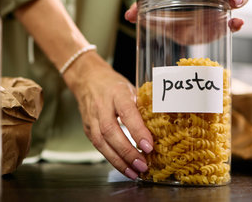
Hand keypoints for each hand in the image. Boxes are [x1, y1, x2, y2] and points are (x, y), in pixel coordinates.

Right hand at [62, 51, 153, 179]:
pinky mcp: (87, 129)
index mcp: (117, 93)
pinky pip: (98, 147)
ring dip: (119, 160)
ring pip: (101, 142)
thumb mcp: (131, 88)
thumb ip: (143, 104)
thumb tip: (164, 123)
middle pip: (111, 131)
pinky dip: (112, 159)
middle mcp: (102, 106)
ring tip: (135, 172)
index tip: (149, 146)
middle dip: (127, 151)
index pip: (127, 112)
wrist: (88, 79)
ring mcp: (92, 118)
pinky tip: (125, 168)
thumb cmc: (114, 85)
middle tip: (143, 164)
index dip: (137, 130)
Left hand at [125, 0, 248, 31]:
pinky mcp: (223, 23)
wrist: (173, 24)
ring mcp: (222, 5)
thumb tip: (129, 14)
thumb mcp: (156, 6)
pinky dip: (239, 22)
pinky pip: (236, 21)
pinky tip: (237, 23)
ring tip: (235, 3)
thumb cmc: (168, 9)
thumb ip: (142, 9)